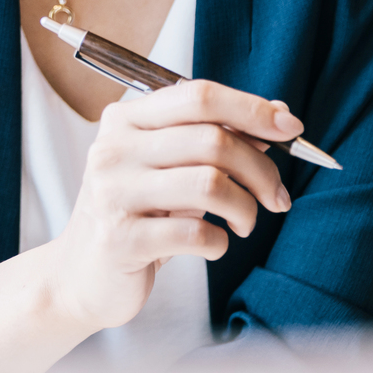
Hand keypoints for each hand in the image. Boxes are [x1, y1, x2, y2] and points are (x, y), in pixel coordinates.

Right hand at [39, 80, 301, 332]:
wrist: (81, 276)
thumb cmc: (135, 215)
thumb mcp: (168, 168)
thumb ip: (214, 137)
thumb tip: (277, 113)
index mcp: (125, 120)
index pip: (198, 96)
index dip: (251, 109)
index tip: (291, 127)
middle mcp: (113, 149)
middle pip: (212, 140)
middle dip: (260, 170)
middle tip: (276, 196)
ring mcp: (112, 193)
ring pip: (210, 184)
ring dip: (245, 208)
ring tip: (243, 223)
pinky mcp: (120, 238)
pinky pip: (196, 234)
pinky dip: (221, 243)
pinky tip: (214, 245)